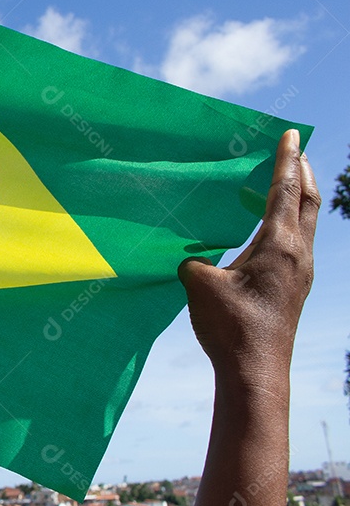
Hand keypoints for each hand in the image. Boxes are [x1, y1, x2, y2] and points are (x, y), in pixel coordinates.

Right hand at [178, 129, 319, 382]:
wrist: (255, 372)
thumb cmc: (230, 326)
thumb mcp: (200, 286)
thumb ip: (195, 262)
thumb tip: (195, 259)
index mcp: (279, 246)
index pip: (285, 191)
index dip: (286, 160)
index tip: (290, 133)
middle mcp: (298, 255)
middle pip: (309, 202)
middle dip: (303, 172)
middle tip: (295, 150)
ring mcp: (300, 274)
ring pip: (306, 224)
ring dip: (299, 197)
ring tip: (288, 182)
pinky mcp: (294, 289)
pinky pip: (298, 242)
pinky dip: (290, 222)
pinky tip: (273, 229)